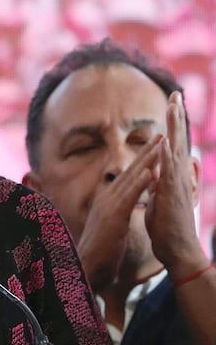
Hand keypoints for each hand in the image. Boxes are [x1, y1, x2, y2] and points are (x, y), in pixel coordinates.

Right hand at [77, 136, 160, 289]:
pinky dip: (140, 182)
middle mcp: (106, 198)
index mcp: (107, 201)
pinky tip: (150, 171)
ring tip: (159, 144)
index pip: (127, 176)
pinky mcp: (114, 216)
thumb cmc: (101, 252)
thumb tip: (124, 208)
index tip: (154, 147)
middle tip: (160, 134)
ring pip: (131, 178)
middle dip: (146, 152)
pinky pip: (130, 196)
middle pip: (130, 170)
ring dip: (146, 160)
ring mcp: (109, 206)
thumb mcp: (111, 227)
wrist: (87, 267)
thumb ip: (117, 213)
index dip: (141, 161)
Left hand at [145, 92, 204, 277]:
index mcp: (174, 175)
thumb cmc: (169, 226)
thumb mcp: (166, 197)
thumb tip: (180, 164)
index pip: (173, 144)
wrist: (176, 250)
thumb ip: (171, 180)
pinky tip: (164, 140)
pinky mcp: (171, 196)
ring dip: (175, 129)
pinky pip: (168, 172)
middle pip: (178, 140)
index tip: (172, 103)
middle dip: (177, 117)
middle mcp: (178, 176)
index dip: (173, 124)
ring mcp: (176, 185)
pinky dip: (167, 156)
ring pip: (176, 151)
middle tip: (176, 94)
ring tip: (174, 106)